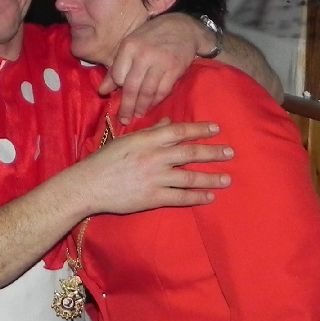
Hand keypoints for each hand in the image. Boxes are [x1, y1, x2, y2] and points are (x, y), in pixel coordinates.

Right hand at [74, 119, 231, 216]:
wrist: (88, 185)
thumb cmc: (105, 160)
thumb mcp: (127, 140)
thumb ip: (150, 131)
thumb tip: (169, 122)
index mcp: (147, 140)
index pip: (179, 131)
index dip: (200, 129)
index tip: (216, 128)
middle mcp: (154, 157)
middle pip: (190, 153)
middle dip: (213, 152)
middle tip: (230, 152)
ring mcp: (155, 178)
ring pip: (189, 177)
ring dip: (211, 178)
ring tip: (227, 178)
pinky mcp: (152, 197)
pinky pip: (180, 198)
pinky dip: (197, 198)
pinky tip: (209, 197)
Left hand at [98, 13, 204, 124]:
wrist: (182, 27)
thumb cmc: (151, 37)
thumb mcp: (131, 46)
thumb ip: (116, 69)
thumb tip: (102, 91)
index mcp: (129, 46)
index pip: (118, 75)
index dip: (117, 88)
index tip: (117, 98)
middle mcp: (144, 54)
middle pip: (131, 87)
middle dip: (127, 106)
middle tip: (124, 120)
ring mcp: (160, 62)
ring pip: (147, 91)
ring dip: (141, 107)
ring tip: (137, 115)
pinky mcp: (175, 69)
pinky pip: (162, 91)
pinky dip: (156, 101)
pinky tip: (151, 106)